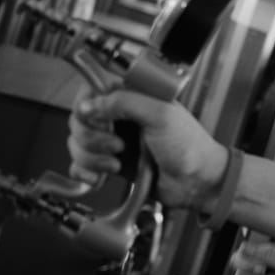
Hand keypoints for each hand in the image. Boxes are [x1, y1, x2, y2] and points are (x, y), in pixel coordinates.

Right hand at [68, 86, 226, 209]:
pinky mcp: (109, 164)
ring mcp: (112, 142)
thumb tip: (87, 105)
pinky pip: (80, 166)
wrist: (196, 182)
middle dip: (92, 137)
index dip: (87, 107)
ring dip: (92, 157)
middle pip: (79, 120)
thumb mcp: (161, 114)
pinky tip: (101, 177)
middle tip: (118, 145)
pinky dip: (85, 172)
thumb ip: (124, 102)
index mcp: (131, 98)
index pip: (91, 92)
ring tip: (117, 164)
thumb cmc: (189, 146)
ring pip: (77, 144)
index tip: (99, 120)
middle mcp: (119, 119)